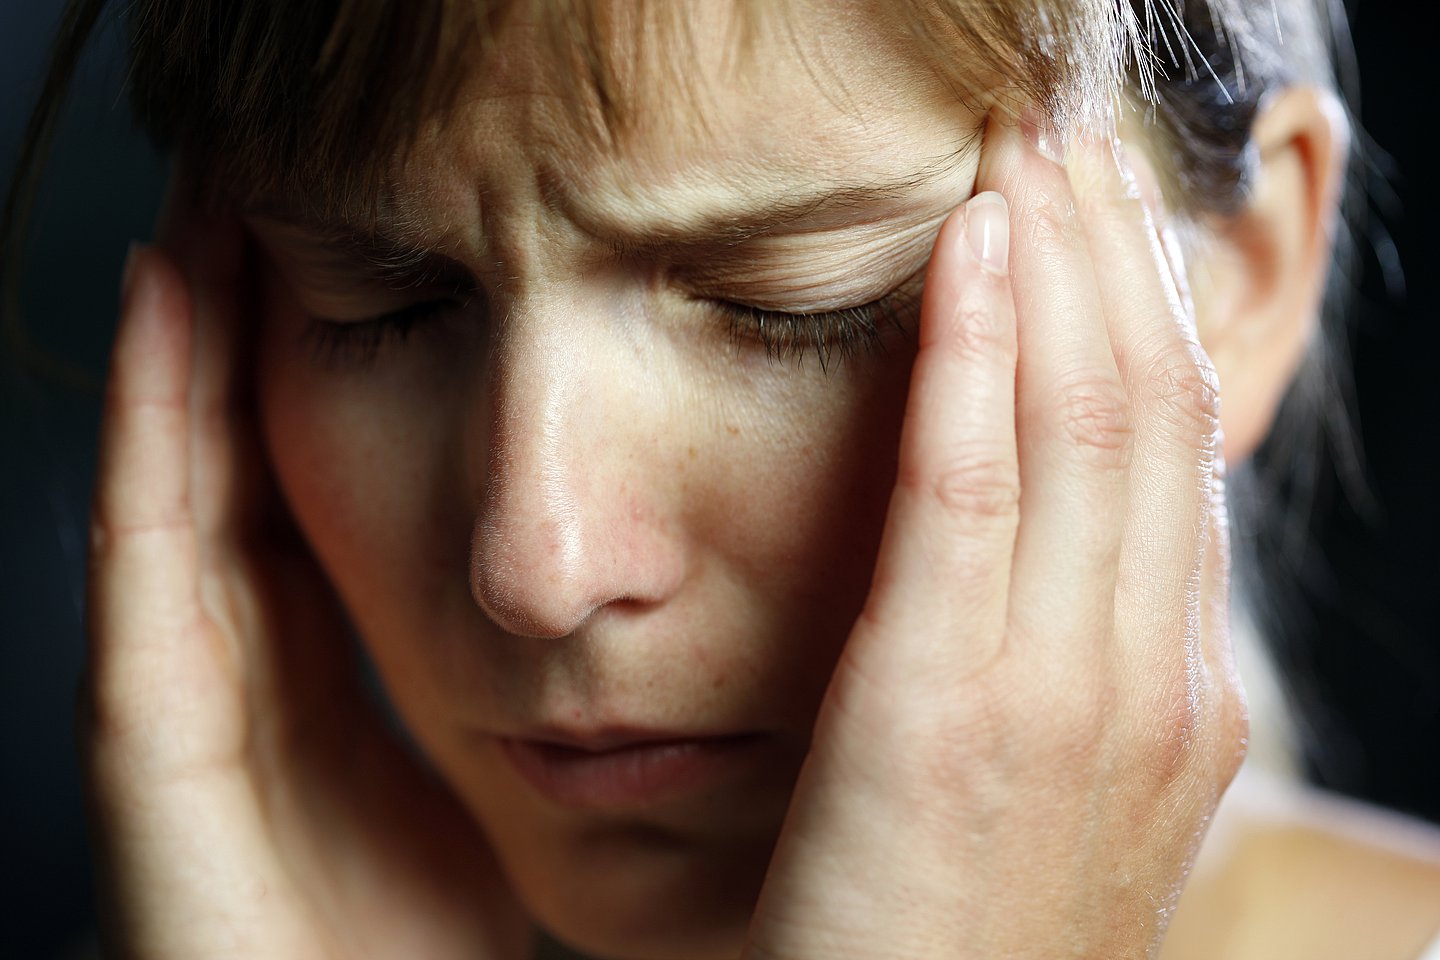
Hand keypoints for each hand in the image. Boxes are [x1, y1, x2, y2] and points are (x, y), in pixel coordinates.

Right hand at [82, 190, 529, 958]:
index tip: (398, 269)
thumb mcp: (506, 816)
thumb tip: (636, 639)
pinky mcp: (151, 743)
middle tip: (288, 197)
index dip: (348, 383)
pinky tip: (176, 293)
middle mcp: (260, 689)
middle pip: (256, 472)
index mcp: (344, 705)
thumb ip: (542, 727)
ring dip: (199, 335)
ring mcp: (192, 708)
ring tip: (222, 199)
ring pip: (194, 478)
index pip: (336, 510)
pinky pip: (153, 548)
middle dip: (261, 335)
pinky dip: (156, 417)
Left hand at [742, 112, 1247, 959]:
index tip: (1106, 219)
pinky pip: (973, 482)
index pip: (1180, 461)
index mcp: (1178, 705)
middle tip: (1071, 139)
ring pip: (1088, 420)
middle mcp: (1154, 681)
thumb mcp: (1054, 804)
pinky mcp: (947, 700)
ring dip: (1058, 265)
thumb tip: (1057, 552)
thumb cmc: (958, 946)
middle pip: (1154, 411)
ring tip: (1024, 149)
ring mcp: (1068, 689)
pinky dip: (976, 350)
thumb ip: (1074, 675)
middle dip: (1116, 254)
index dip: (1148, 317)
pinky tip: (966, 247)